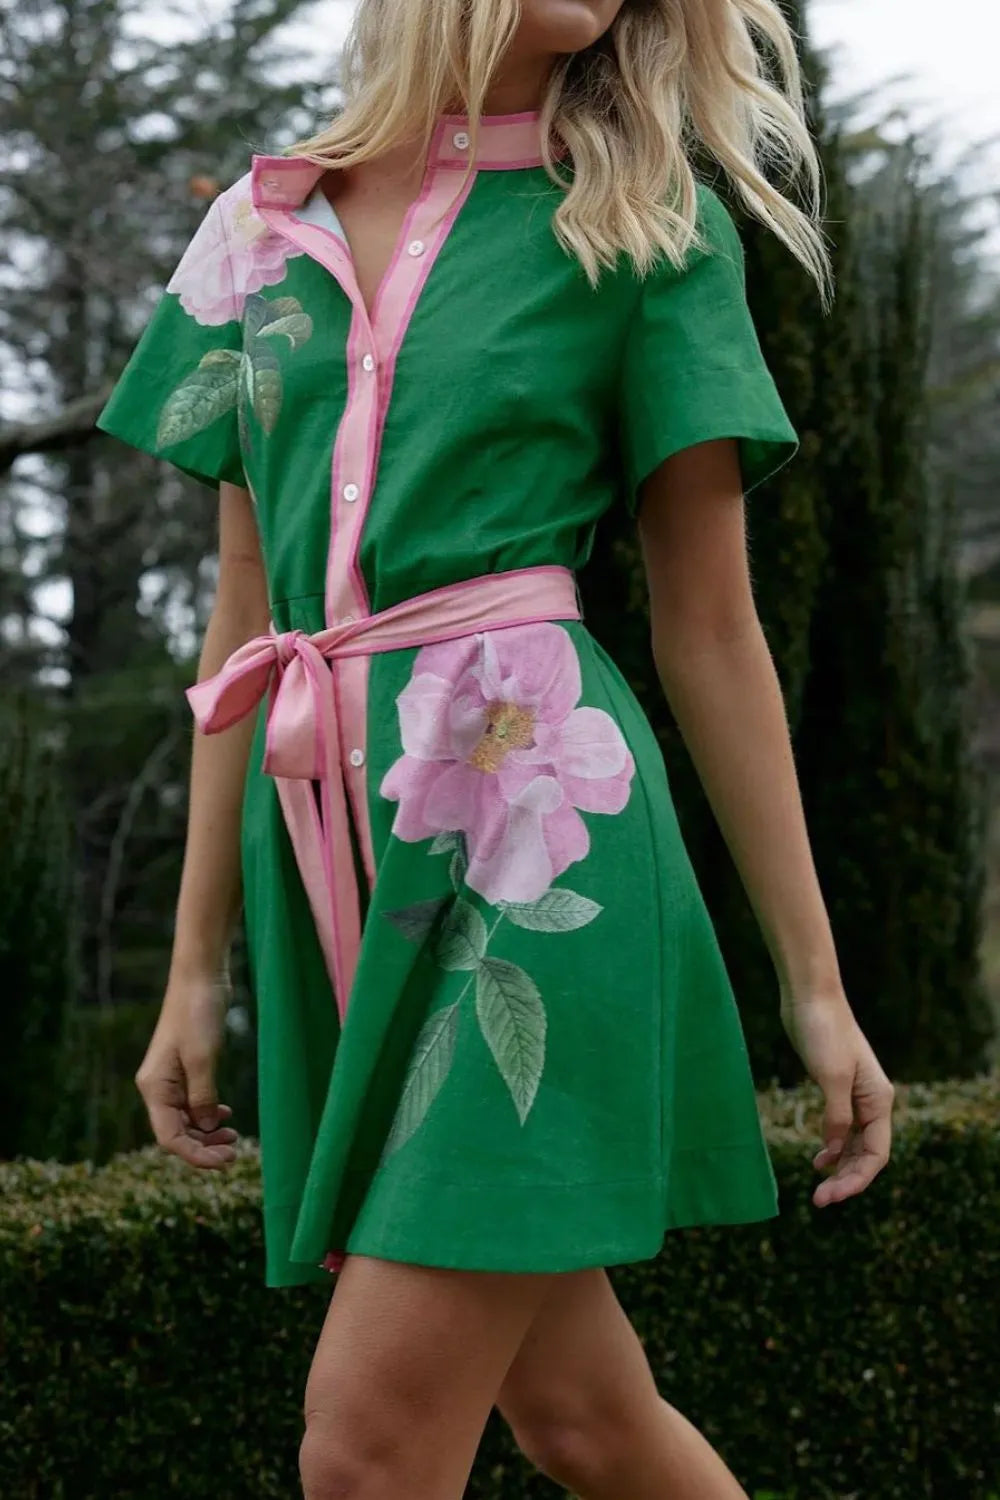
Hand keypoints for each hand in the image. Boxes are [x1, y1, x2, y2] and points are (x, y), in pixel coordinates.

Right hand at [135, 971, 238, 1169]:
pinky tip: (225, 1115)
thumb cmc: (198, 1014)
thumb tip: (205, 1129)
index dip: (196, 1155)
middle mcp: (158, 1087)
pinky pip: (192, 1103)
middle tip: (235, 1152)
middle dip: (204, 1146)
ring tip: (234, 1136)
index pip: (169, 1137)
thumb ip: (203, 1097)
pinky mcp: (185, 1069)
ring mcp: (171, 1078)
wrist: (200, 977)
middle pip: (176, 1133)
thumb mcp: (203, 1059)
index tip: (225, 1161)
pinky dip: (208, 1113)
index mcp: (154, 1088)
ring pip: (186, 1120)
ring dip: (207, 1132)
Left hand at [780, 987, 893, 1207]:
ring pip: (855, 1144)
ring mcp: (854, 1095)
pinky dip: (833, 1147)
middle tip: (818, 1200)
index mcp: (879, 1100)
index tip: (830, 1195)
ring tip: (819, 1187)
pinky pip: (842, 1129)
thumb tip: (835, 1151)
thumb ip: (836, 1117)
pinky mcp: (836, 1088)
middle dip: (847, 1179)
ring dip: (841, 1167)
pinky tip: (820, 1159)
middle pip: (868, 1153)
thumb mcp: (830, 1077)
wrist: (809, 997)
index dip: (857, 1179)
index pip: (877, 1154)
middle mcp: (872, 1101)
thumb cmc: (822, 1032)